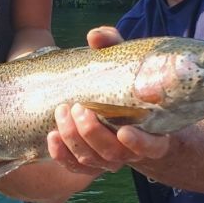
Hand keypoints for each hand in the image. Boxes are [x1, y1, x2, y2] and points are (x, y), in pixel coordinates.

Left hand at [46, 25, 169, 172]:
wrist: (117, 107)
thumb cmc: (126, 84)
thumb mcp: (125, 64)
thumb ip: (114, 47)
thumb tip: (95, 36)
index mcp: (151, 133)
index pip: (151, 147)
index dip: (139, 143)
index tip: (124, 131)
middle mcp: (130, 151)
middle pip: (112, 153)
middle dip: (92, 133)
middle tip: (79, 108)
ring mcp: (108, 159)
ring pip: (91, 159)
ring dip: (73, 138)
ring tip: (63, 112)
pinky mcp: (88, 162)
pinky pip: (74, 166)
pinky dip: (61, 153)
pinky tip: (52, 135)